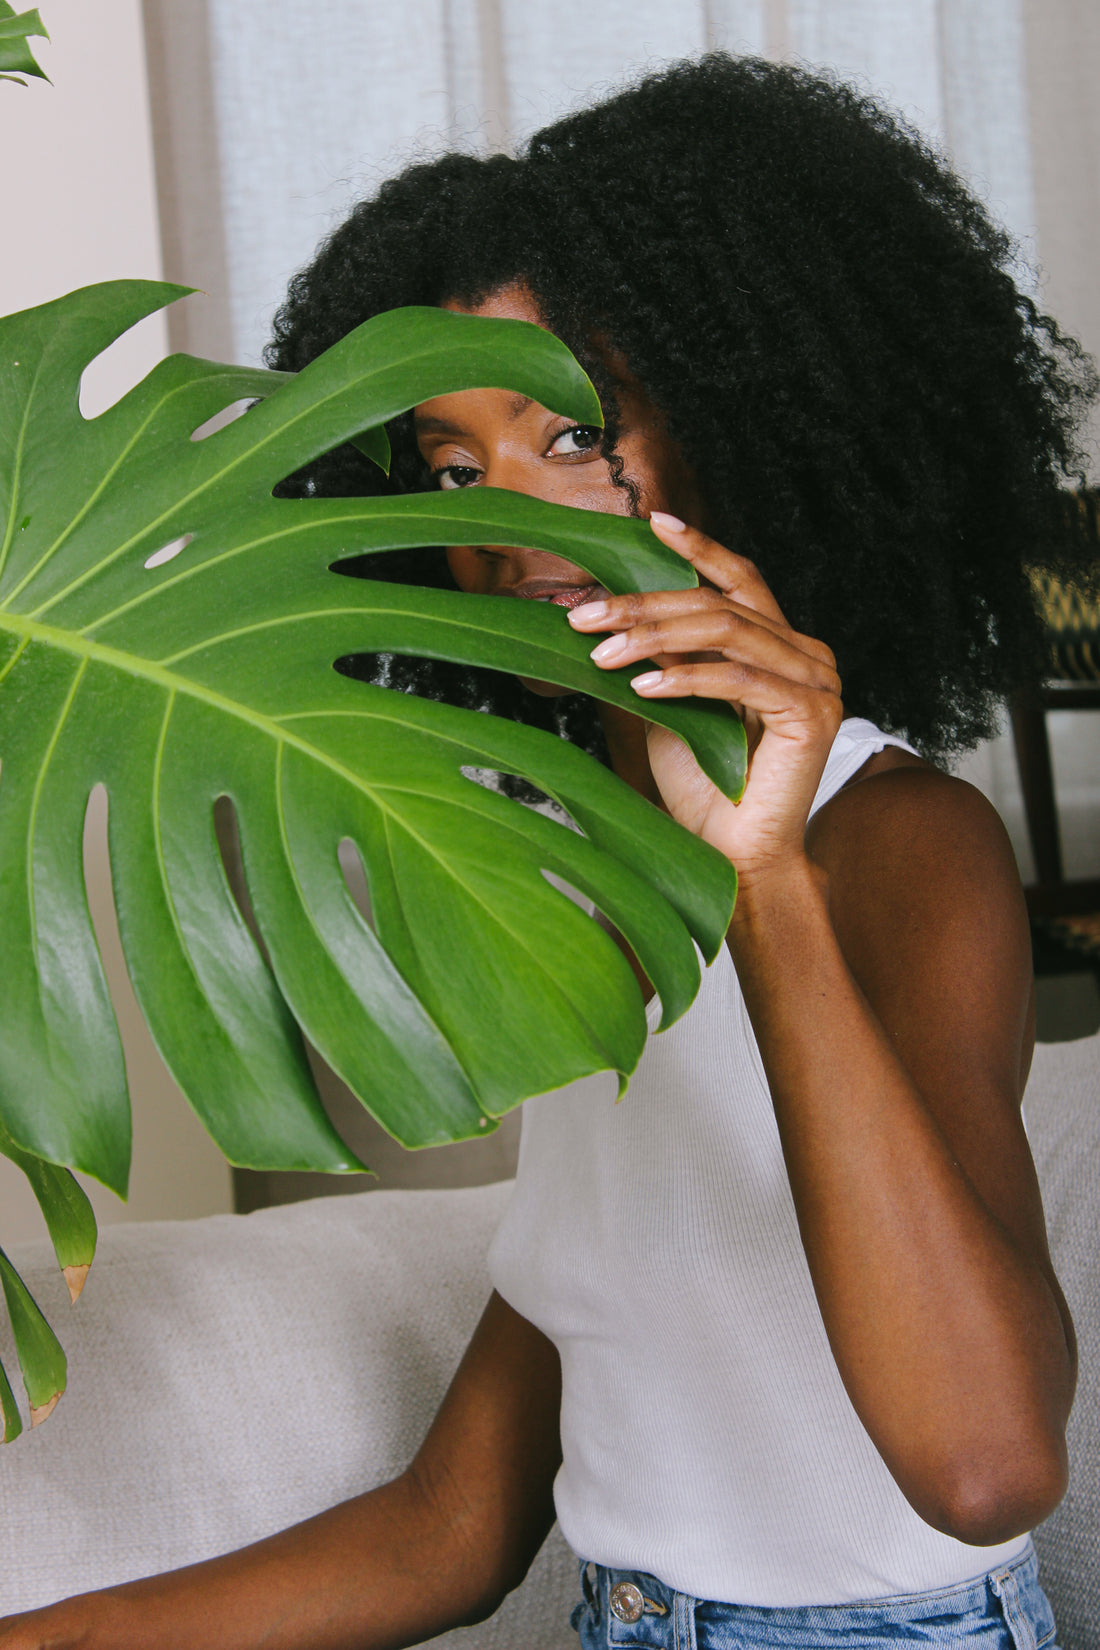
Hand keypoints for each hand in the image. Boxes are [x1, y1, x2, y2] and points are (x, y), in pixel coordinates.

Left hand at [568, 513, 842, 882]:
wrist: (731, 858)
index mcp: (781, 645)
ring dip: (655, 635)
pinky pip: (740, 678)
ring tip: (601, 651)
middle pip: (720, 603)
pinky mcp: (813, 714)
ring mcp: (818, 681)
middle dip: (644, 603)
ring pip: (727, 631)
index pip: (740, 581)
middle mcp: (807, 654)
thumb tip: (604, 608)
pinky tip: (643, 685)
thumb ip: (656, 654)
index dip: (698, 550)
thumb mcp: (669, 704)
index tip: (651, 525)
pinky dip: (686, 677)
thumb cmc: (702, 788)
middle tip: (583, 615)